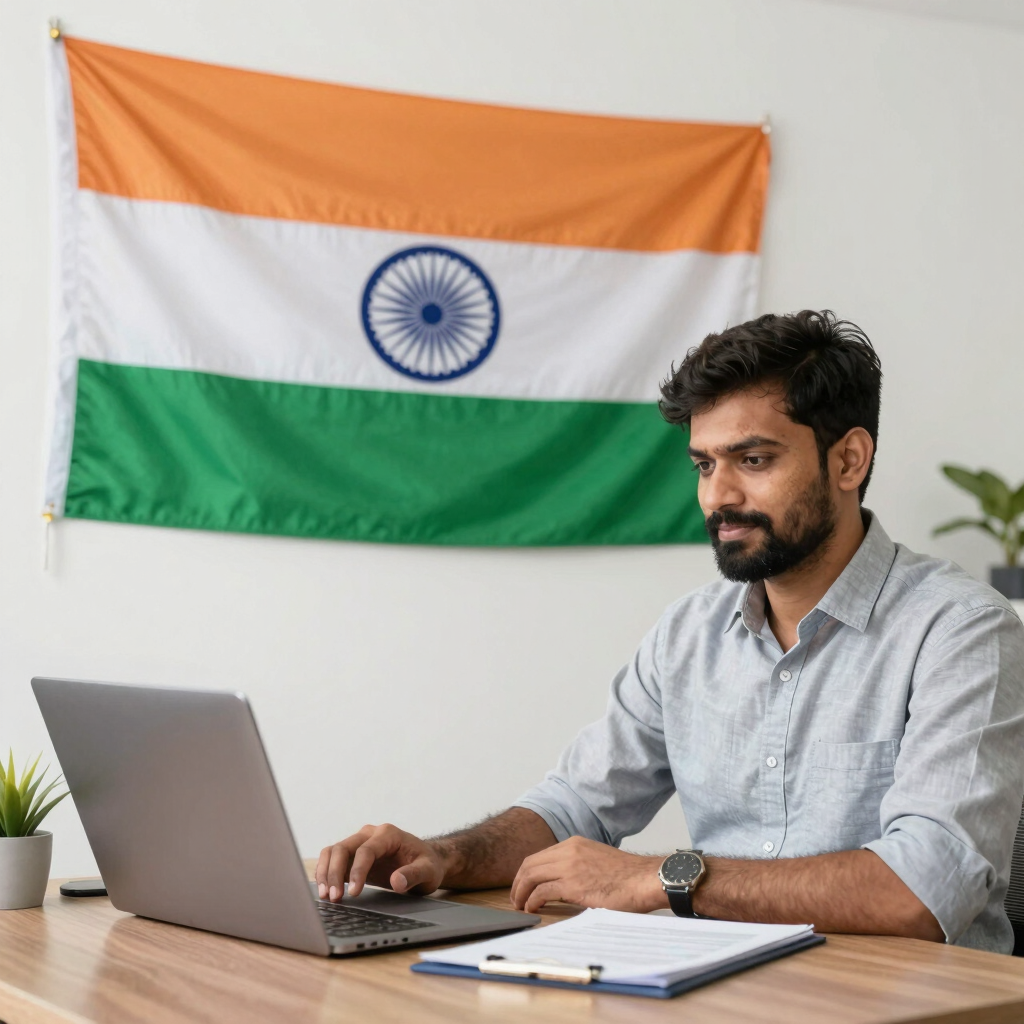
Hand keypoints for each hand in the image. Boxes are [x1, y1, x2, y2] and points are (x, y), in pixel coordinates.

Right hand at [315, 823, 446, 901]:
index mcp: (388, 834)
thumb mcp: (428, 871)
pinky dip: (325, 874)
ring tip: (326, 897)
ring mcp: (359, 843)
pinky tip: (325, 891)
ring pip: (333, 852)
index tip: (354, 893)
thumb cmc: (427, 864)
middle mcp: (370, 834)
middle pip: (343, 848)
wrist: (424, 861)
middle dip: (335, 872)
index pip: (366, 850)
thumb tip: (396, 881)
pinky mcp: (353, 856)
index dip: (357, 871)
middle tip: (335, 898)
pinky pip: (332, 860)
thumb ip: (414, 875)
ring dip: (325, 873)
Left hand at [509, 836, 666, 913]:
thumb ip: (578, 865)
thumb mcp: (597, 860)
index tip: (522, 886)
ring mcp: (569, 866)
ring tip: (520, 906)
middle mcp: (568, 850)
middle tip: (516, 898)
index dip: (526, 873)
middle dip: (518, 883)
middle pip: (530, 864)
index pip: (539, 856)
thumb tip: (562, 882)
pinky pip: (542, 891)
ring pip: (531, 876)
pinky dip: (532, 901)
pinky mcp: (573, 884)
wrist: (644, 879)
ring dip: (521, 892)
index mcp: (574, 843)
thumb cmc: (626, 876)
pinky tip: (533, 909)